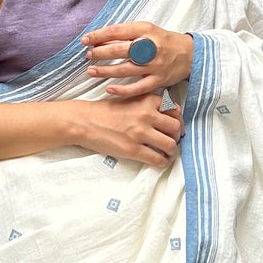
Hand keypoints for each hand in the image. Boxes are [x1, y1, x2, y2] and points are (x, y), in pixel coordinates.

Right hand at [68, 92, 184, 166]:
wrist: (84, 121)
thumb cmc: (105, 110)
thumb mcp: (130, 99)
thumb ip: (148, 104)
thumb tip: (167, 114)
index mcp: (147, 100)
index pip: (175, 109)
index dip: (177, 120)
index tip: (174, 127)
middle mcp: (147, 115)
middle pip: (176, 127)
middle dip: (176, 136)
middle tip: (172, 140)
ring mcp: (140, 133)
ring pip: (170, 145)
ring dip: (172, 150)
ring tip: (167, 153)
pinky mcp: (133, 149)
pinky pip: (158, 159)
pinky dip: (162, 162)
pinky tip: (160, 162)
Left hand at [82, 22, 194, 95]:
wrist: (190, 55)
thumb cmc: (164, 41)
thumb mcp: (147, 30)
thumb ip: (126, 34)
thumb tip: (101, 39)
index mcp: (146, 30)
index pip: (117, 31)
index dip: (99, 35)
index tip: (86, 40)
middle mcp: (150, 47)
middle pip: (120, 50)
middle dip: (100, 53)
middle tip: (89, 55)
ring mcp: (154, 65)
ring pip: (125, 69)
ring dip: (105, 71)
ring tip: (91, 71)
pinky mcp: (158, 80)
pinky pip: (137, 88)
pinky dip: (122, 90)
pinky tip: (109, 89)